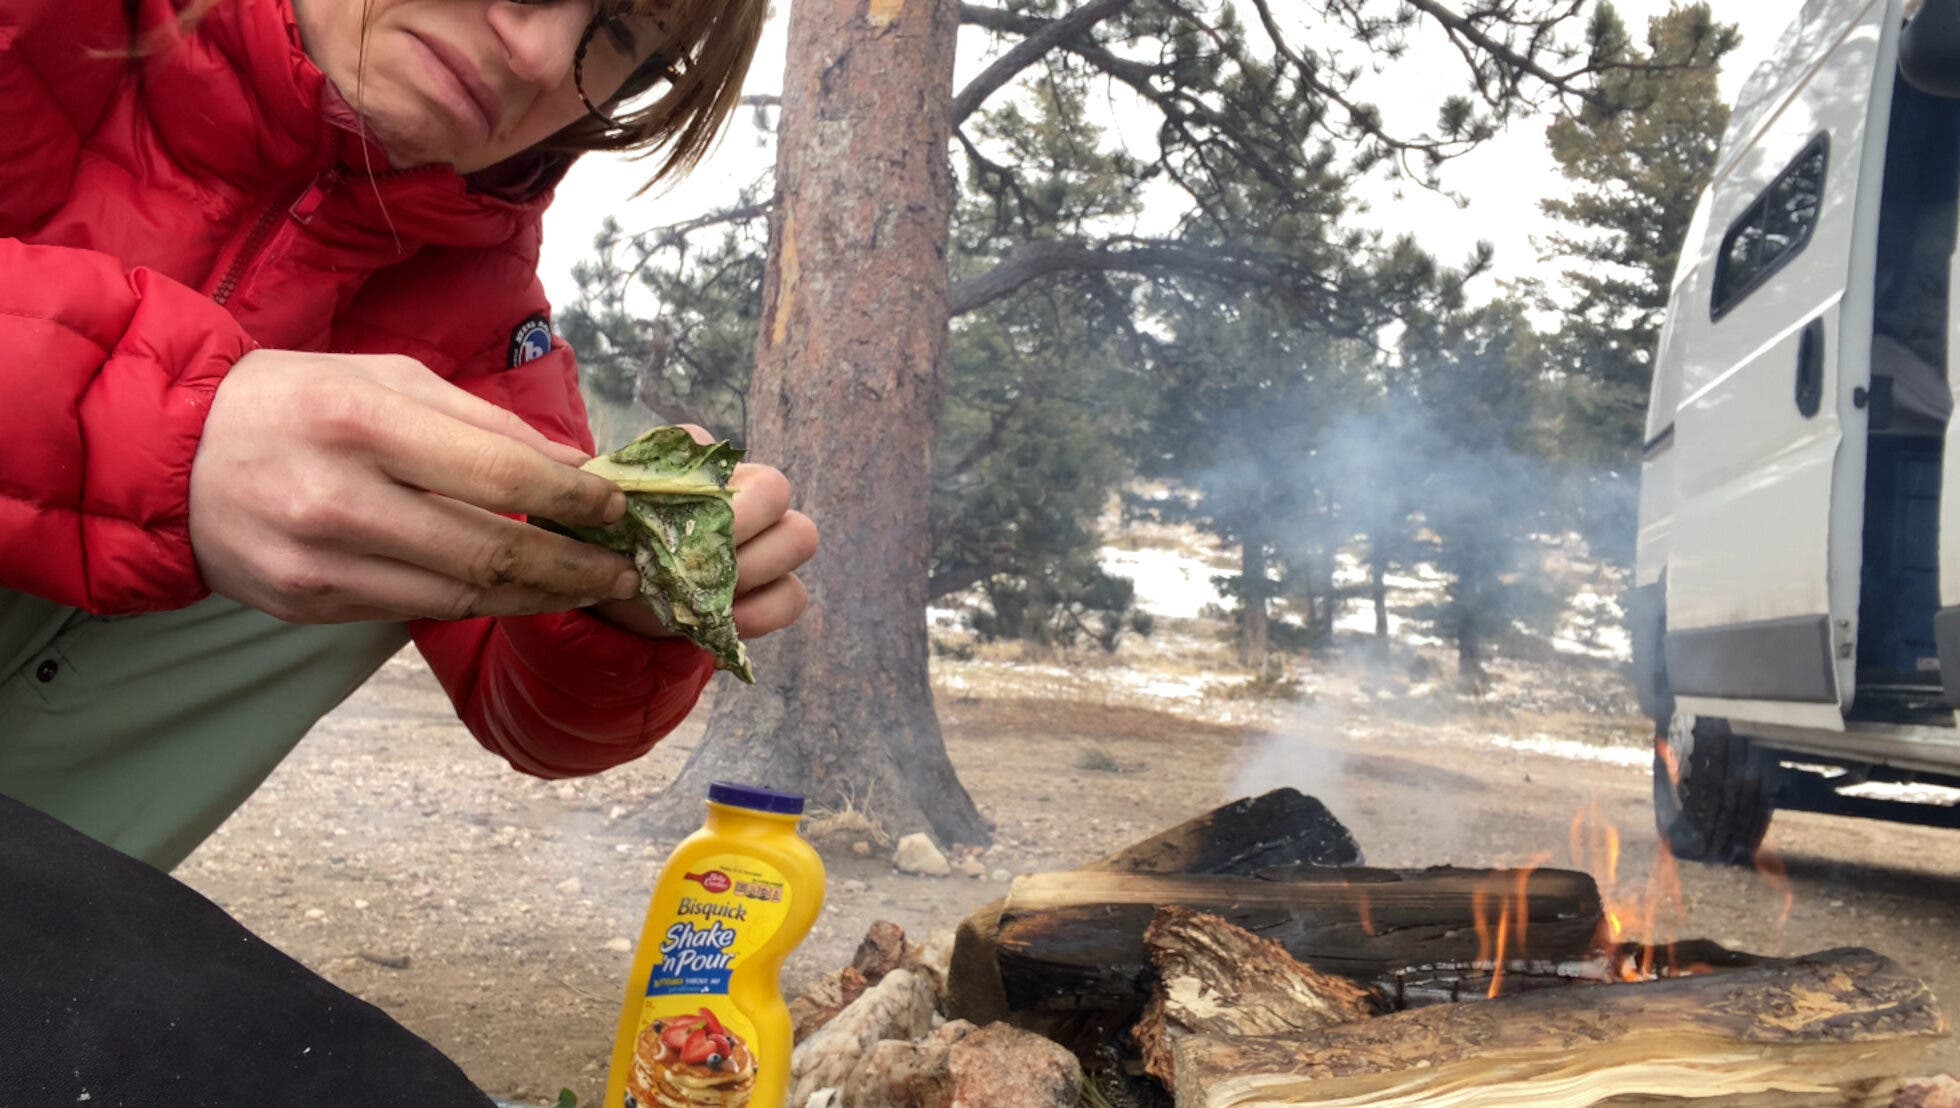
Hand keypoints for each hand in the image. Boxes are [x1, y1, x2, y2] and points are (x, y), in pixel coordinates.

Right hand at [189, 350, 643, 622]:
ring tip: (587, 585)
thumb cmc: (294, 401)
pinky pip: (417, 610)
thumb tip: (577, 466)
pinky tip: (517, 591)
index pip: (500, 476)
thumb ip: (486, 424)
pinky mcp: (309, 606)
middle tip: (624, 568)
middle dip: (573, 566)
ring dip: (539, 596)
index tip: (619, 509)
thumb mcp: (387, 378)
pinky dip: (478, 602)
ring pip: (461, 597)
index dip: (574, 501)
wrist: (169, 455)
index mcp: (362, 422)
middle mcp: (338, 499)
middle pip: (490, 553)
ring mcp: (320, 564)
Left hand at [593, 425, 816, 640]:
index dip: (686, 482)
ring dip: (755, 567)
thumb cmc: (618, 550)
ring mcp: (771, 541)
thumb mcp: (606, 525)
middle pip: (774, 489)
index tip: (654, 516)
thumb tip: (618, 502)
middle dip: (737, 524)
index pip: (705, 448)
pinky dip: (762, 611)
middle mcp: (747, 494)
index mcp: (699, 468)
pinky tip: (726, 620)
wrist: (622, 599)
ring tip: (713, 594)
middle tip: (698, 557)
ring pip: (798, 536)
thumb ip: (616, 505)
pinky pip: (793, 594)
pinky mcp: (779, 588)